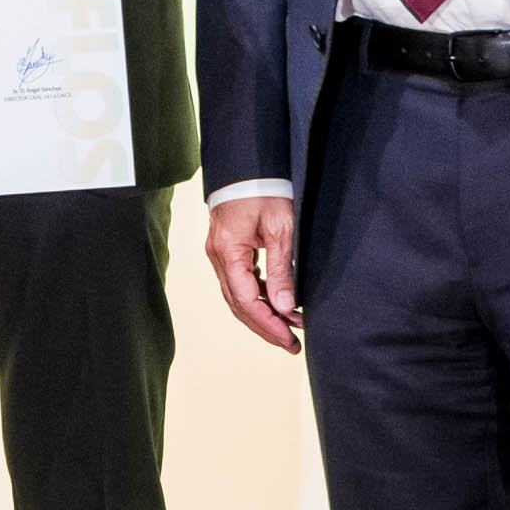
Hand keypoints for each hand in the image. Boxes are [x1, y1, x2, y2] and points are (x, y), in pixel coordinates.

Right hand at [206, 195, 302, 352]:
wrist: (247, 165)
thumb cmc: (264, 190)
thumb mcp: (280, 230)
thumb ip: (281, 271)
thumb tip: (286, 308)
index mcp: (228, 252)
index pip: (247, 300)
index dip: (269, 324)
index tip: (290, 339)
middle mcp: (218, 256)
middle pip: (239, 304)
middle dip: (265, 327)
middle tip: (291, 344)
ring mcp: (219, 253)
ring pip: (237, 295)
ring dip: (263, 313)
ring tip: (290, 326)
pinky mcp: (226, 248)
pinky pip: (238, 281)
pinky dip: (258, 296)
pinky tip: (276, 302)